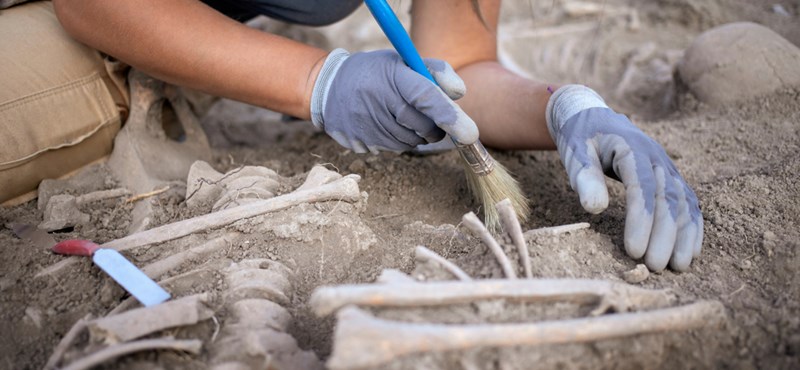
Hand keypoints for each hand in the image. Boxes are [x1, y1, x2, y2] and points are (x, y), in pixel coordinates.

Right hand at [310, 49, 478, 152]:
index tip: (470, 134)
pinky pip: (395, 149)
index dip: (449, 116)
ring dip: (417, 134)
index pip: (426, 96)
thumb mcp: (404, 62)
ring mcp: (368, 124)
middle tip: (429, 117)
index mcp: (393, 76)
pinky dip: (400, 141)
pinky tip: (387, 125)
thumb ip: (436, 71)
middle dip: (436, 127)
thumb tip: (460, 93)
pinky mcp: (360, 142)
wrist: (328, 88)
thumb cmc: (376, 73)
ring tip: (402, 116)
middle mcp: (379, 100)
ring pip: (412, 142)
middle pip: (424, 126)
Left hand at [546, 85, 702, 270]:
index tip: (634, 250)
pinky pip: (689, 203)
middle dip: (665, 235)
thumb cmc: (581, 139)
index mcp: (632, 149)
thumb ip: (585, 178)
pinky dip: (692, 228)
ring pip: (684, 202)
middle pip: (668, 198)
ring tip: (678, 267)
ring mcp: (667, 168)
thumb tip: (595, 209)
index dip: (641, 220)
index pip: (642, 187)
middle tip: (654, 266)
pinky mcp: (670, 178)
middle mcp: (657, 158)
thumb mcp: (575, 153)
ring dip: (684, 236)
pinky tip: (691, 252)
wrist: (593, 118)